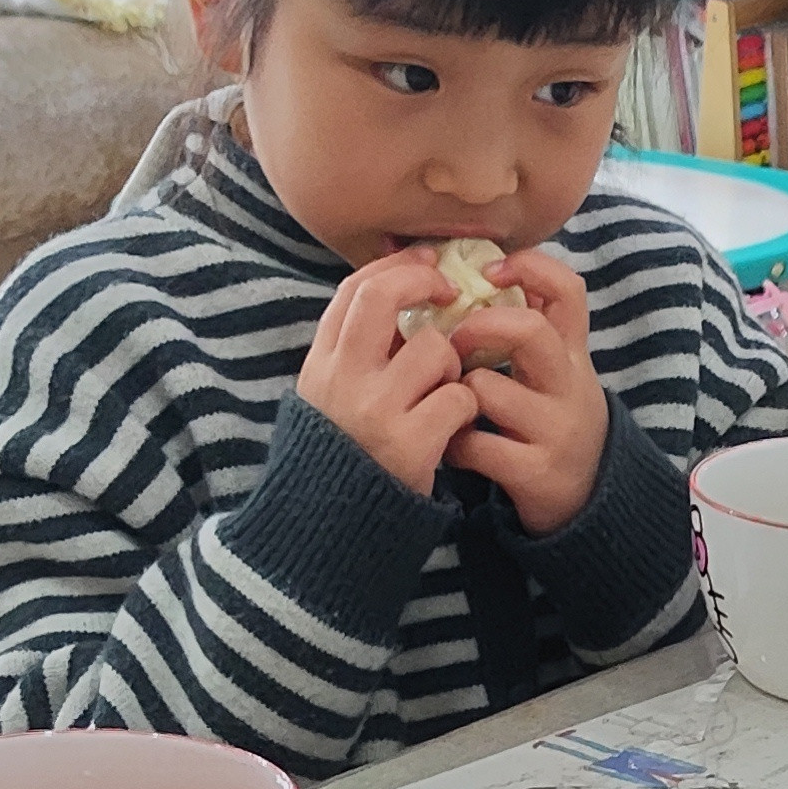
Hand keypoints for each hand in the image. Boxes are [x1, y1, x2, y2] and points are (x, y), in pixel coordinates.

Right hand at [298, 253, 486, 496]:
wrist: (333, 528)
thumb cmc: (343, 455)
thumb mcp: (329, 397)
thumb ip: (356, 352)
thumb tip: (400, 291)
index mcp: (321, 364)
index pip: (354, 290)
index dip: (395, 266)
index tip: (426, 260)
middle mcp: (342, 379)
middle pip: (383, 297)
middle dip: (423, 281)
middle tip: (450, 291)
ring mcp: (375, 410)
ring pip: (436, 350)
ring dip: (452, 367)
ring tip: (442, 393)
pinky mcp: (410, 443)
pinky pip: (460, 398)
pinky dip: (465, 409)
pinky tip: (453, 428)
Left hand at [444, 248, 611, 533]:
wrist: (588, 499)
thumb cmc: (552, 420)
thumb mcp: (554, 370)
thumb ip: (528, 325)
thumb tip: (478, 270)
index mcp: (573, 354)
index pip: (568, 291)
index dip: (529, 268)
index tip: (489, 272)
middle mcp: (570, 386)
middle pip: (530, 332)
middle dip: (479, 327)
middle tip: (453, 341)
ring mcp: (555, 430)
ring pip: (488, 390)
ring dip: (455, 394)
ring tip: (450, 407)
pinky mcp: (536, 471)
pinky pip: (476, 445)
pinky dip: (454, 444)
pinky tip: (455, 447)